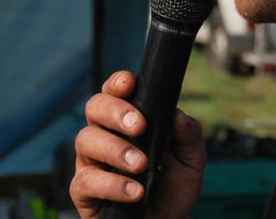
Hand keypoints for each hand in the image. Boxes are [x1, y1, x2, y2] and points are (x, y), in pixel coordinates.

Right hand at [70, 70, 205, 218]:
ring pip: (86, 139)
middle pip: (95, 107)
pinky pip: (86, 180)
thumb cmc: (172, 189)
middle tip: (139, 126)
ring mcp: (92, 162)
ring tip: (140, 165)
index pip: (115, 92)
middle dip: (116, 111)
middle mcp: (106, 136)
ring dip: (116, 149)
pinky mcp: (84, 191)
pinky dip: (113, 184)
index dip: (118, 83)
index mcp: (128, 122)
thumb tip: (177, 114)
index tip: (130, 84)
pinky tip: (134, 191)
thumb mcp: (191, 161)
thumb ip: (188, 135)